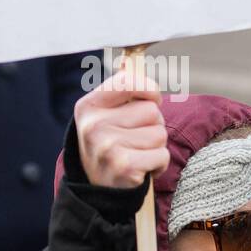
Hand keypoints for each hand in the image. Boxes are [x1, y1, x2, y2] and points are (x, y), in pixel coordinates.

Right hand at [74, 63, 169, 188]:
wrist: (96, 190)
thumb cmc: (108, 145)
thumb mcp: (104, 115)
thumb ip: (119, 89)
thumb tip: (129, 61)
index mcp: (88, 106)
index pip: (128, 82)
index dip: (149, 89)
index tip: (153, 99)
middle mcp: (94, 126)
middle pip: (151, 111)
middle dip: (152, 125)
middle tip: (135, 139)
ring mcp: (108, 147)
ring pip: (159, 134)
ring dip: (155, 146)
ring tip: (136, 154)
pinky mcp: (125, 167)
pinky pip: (162, 155)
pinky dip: (158, 165)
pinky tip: (141, 169)